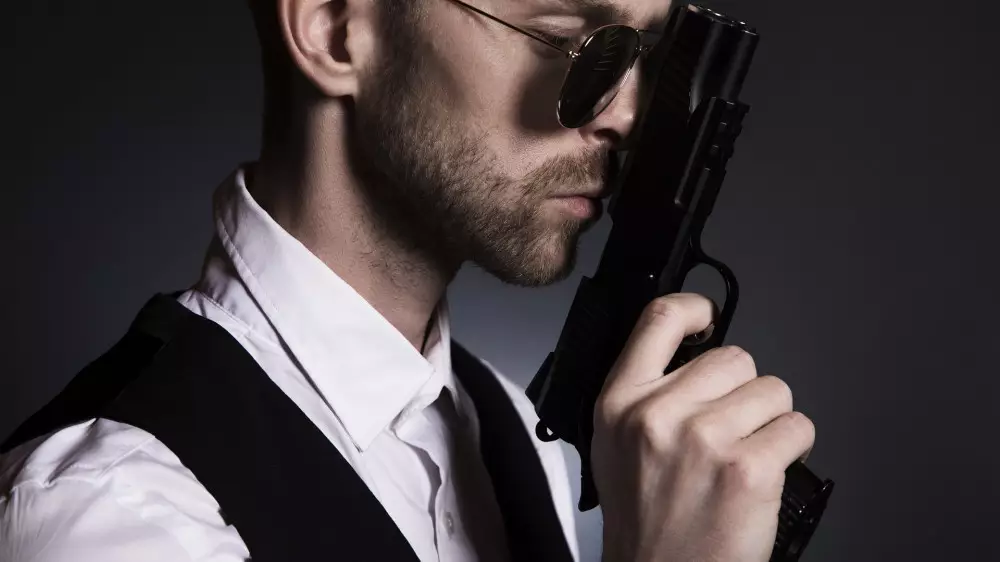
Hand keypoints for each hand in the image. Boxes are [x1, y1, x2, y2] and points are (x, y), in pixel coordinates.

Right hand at [592, 293, 814, 561]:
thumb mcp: (615, 445)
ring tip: (746, 454)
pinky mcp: (748, 470)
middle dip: (743, 391)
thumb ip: (644, 394)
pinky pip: (797, 428)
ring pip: (773, 391)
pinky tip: (766, 473)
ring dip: (770, 421)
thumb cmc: (642, 519)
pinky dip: (792, 449)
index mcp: (619, 402)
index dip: (693, 308)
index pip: (659, 320)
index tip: (708, 317)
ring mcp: (705, 439)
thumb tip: (689, 354)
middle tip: (729, 429)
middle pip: (735, 358)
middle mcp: (658, 415)